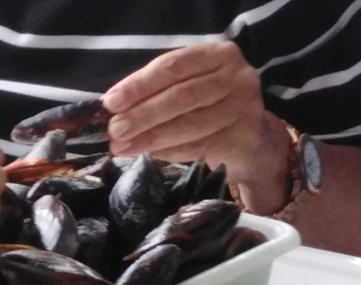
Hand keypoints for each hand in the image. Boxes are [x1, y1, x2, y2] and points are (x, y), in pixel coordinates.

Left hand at [101, 42, 289, 192]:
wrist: (250, 138)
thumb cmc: (208, 106)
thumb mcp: (186, 86)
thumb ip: (155, 91)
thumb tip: (113, 108)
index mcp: (219, 55)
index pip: (173, 67)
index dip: (139, 85)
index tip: (111, 102)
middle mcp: (237, 77)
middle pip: (181, 97)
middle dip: (142, 115)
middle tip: (114, 130)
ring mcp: (245, 109)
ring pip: (189, 125)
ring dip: (150, 138)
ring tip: (123, 147)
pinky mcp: (244, 139)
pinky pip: (199, 147)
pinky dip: (169, 152)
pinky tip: (149, 155)